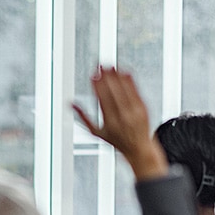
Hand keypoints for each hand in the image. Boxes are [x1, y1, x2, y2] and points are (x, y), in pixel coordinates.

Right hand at [72, 66, 167, 180]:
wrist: (139, 149)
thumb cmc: (117, 141)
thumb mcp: (96, 133)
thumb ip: (83, 117)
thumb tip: (70, 104)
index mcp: (109, 122)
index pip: (102, 99)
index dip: (97, 86)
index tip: (93, 75)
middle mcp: (122, 117)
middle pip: (113, 92)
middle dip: (106, 77)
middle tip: (101, 66)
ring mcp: (134, 112)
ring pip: (124, 90)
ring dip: (117, 76)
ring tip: (111, 66)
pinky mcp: (143, 108)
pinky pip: (136, 91)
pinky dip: (130, 81)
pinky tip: (125, 72)